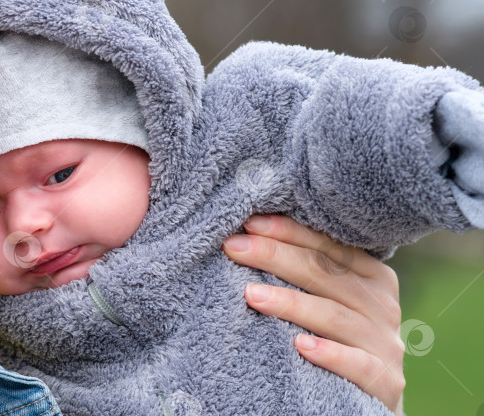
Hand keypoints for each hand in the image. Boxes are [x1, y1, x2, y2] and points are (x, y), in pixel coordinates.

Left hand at [223, 215, 404, 414]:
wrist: (368, 399)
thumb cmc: (336, 340)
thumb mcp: (329, 301)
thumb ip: (307, 274)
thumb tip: (250, 237)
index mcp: (373, 277)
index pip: (328, 247)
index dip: (288, 232)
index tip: (249, 223)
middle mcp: (384, 306)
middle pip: (326, 275)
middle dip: (276, 257)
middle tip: (235, 247)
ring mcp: (386, 344)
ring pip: (336, 316)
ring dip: (291, 303)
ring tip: (251, 294)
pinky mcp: (385, 382)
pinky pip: (358, 365)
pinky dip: (330, 353)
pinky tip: (299, 346)